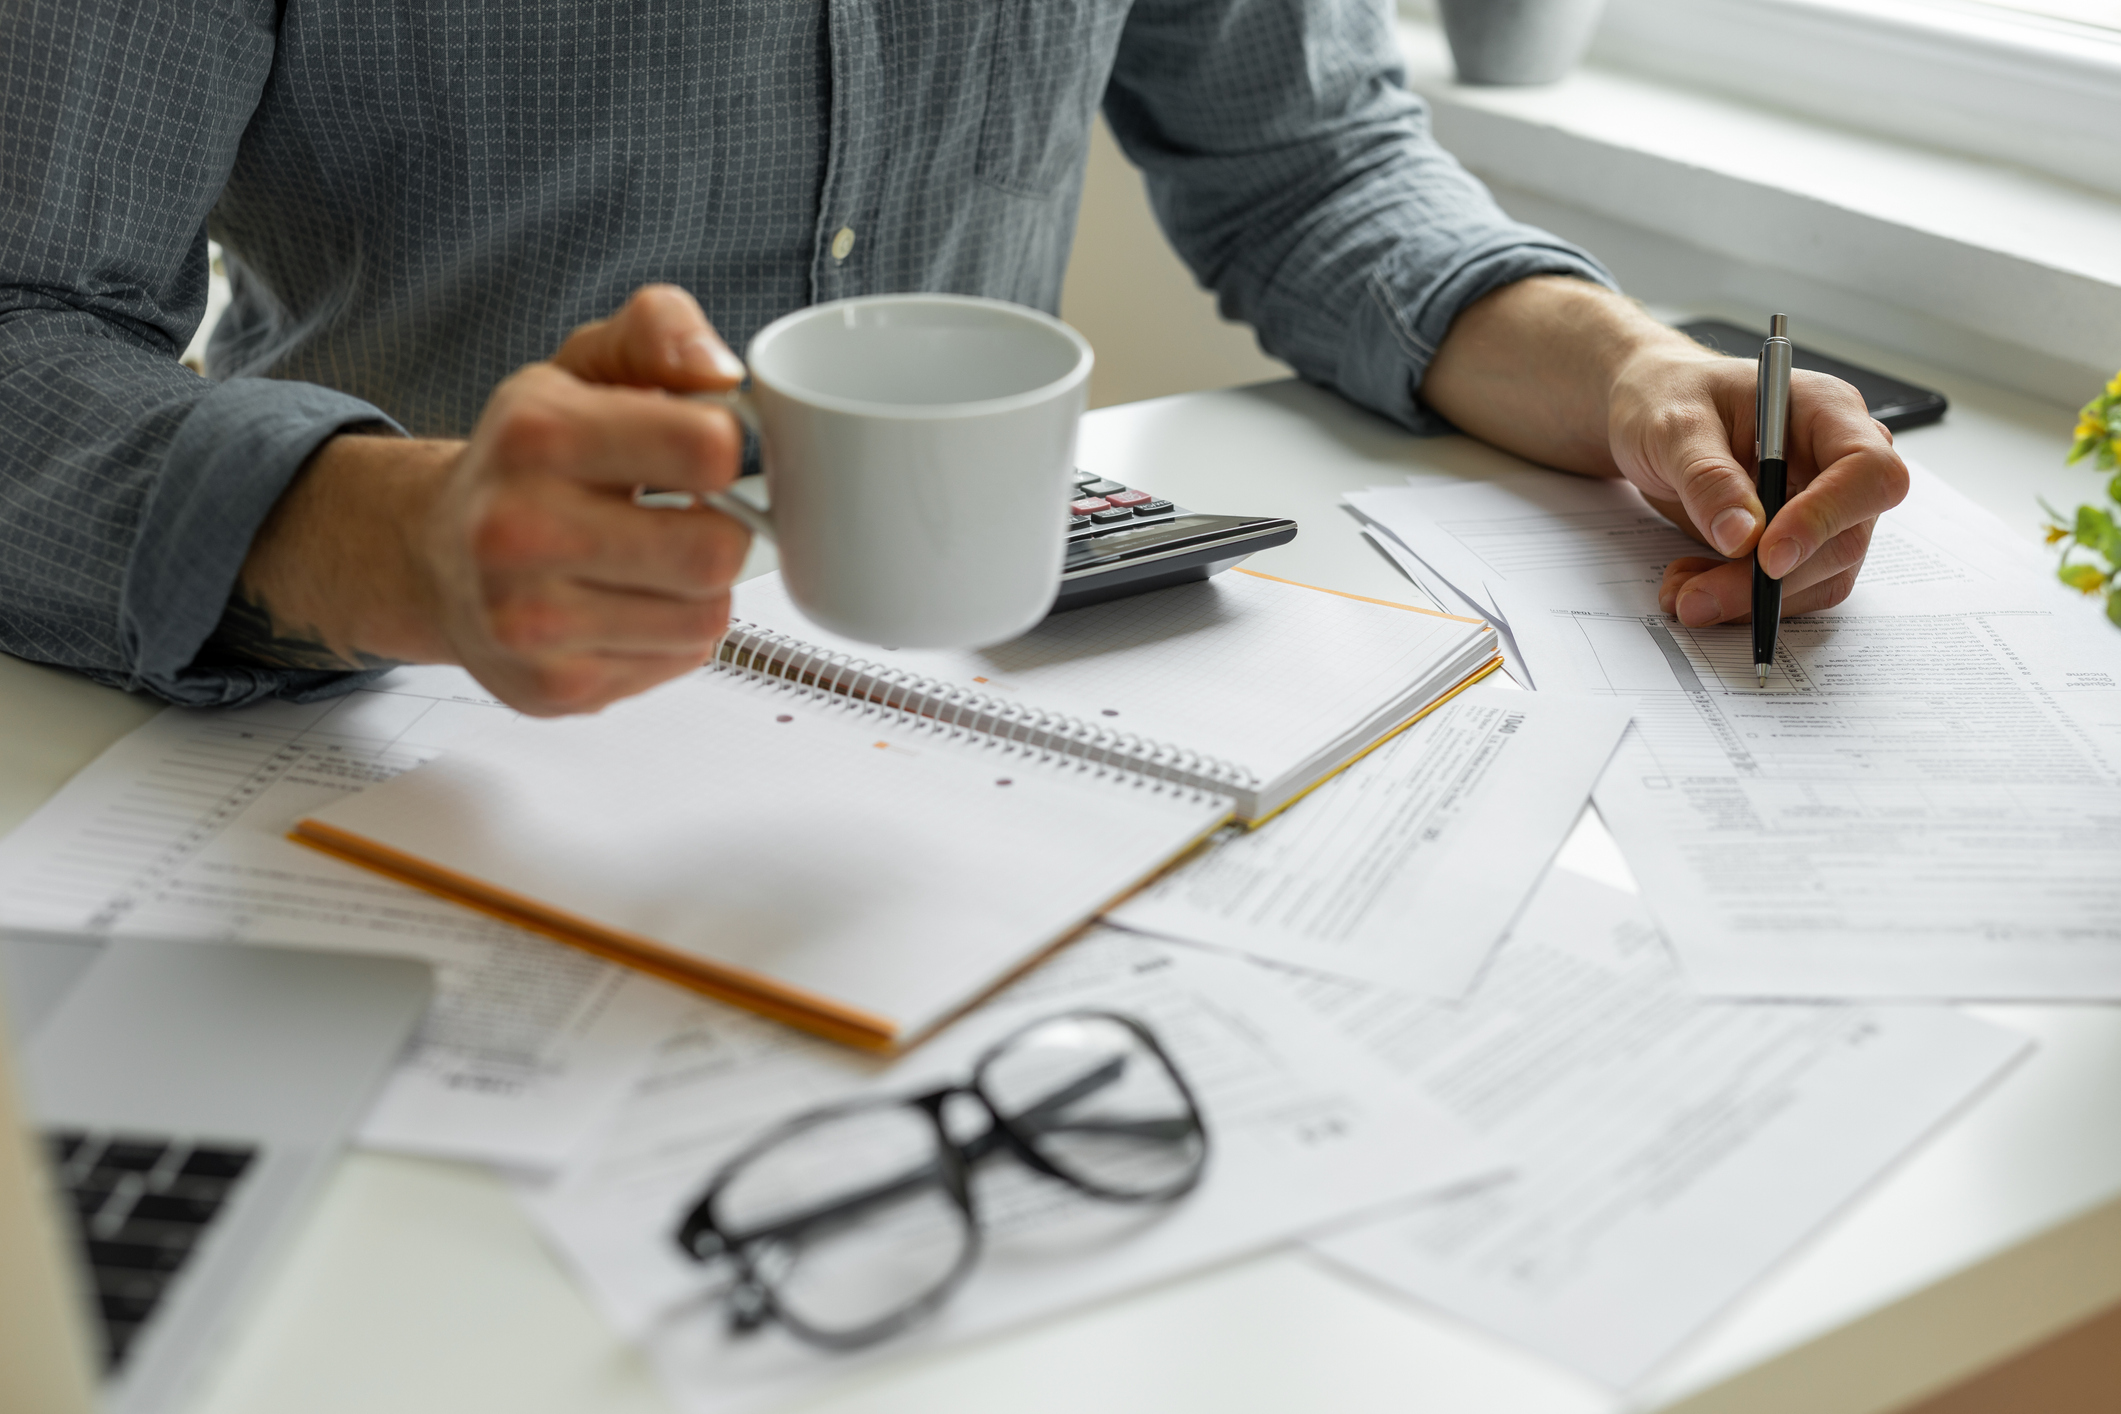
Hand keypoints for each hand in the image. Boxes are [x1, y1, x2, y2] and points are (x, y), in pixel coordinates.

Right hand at [213, 285, 756, 714]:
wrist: (434, 555)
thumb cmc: (527, 460)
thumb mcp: (583, 367)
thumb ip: (658, 331)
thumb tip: (721, 373)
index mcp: (537, 434)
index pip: (706, 448)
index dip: (732, 448)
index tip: (712, 450)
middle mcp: (520, 530)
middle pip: (715, 551)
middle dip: (724, 530)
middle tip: (691, 514)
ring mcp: (530, 621)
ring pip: (705, 616)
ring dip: (700, 589)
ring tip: (652, 561)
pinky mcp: (553, 687)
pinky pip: (678, 661)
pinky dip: (671, 634)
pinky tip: (626, 604)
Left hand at [1606, 350, 1908, 626]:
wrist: (1649, 412)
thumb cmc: (1668, 397)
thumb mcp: (1672, 426)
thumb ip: (1708, 477)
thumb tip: (1743, 536)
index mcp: (1827, 411)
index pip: (1867, 471)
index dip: (1826, 518)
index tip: (1768, 555)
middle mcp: (1837, 462)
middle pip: (1844, 539)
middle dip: (1771, 582)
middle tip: (1698, 599)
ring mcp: (1824, 507)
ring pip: (1819, 578)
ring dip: (1750, 600)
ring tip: (1682, 593)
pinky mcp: (1797, 543)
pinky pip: (1789, 589)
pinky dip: (1741, 601)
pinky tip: (1692, 585)